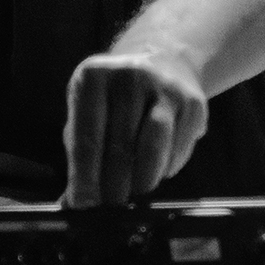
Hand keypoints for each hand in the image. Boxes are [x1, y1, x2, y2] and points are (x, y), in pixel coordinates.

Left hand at [61, 50, 208, 207]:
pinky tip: (156, 171)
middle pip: (119, 146)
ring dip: (141, 180)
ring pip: (152, 147)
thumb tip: (71, 204)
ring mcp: (164, 87)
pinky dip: (165, 169)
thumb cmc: (115, 98)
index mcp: (93, 76)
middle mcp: (129, 76)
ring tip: (133, 193)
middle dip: (113, 185)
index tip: (84, 205)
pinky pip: (178, 149)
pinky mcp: (193, 103)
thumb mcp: (89, 109)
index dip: (85, 177)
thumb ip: (79, 153)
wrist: (164, 59)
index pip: (86, 138)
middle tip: (111, 205)